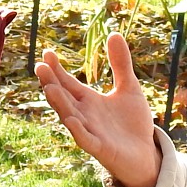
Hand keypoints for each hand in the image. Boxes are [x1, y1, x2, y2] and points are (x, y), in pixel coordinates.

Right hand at [33, 32, 161, 186]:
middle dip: (52, 83)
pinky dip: (77, 129)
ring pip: (70, 117)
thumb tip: (114, 33)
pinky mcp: (100, 148)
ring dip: (60, 104)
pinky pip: (85, 139)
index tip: (47, 52)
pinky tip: (69, 119)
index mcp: (88, 101)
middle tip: (40, 66)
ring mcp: (90, 131)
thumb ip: (121, 64)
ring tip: (49, 88)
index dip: (57, 69)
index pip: (67, 82)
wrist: (145, 153)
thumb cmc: (133, 123)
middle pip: (64, 97)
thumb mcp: (129, 88)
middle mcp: (84, 115)